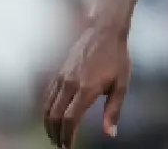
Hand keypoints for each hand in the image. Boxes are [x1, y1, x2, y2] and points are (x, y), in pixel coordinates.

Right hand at [43, 25, 131, 146]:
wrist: (104, 31)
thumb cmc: (117, 57)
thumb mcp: (122, 83)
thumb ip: (114, 110)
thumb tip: (110, 133)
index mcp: (87, 88)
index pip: (70, 119)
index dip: (68, 136)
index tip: (69, 147)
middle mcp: (70, 84)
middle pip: (54, 116)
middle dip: (56, 134)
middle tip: (61, 144)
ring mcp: (61, 78)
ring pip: (47, 108)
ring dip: (49, 125)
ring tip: (55, 135)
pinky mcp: (58, 73)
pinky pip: (47, 96)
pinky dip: (46, 111)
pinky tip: (52, 118)